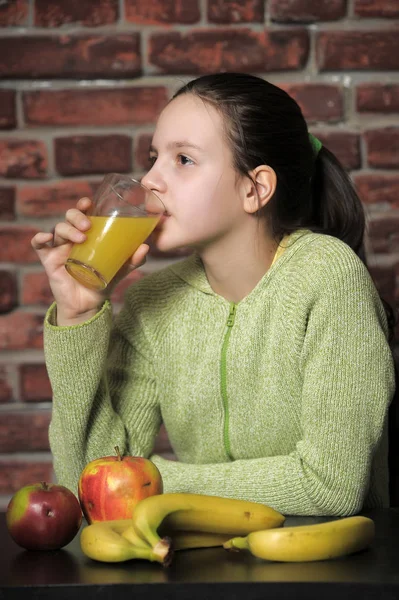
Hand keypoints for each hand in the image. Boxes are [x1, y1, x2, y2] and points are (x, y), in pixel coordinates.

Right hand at [31, 197, 148, 325]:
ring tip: (81, 239)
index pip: (84, 213)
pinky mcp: (49, 260)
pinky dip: (39, 238)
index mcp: (88, 235)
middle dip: (77, 216)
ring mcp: (60, 248)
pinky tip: (45, 238)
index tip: (89, 203)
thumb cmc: (102, 282)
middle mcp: (73, 238)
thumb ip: (133, 259)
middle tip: (88, 226)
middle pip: (69, 217)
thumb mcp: (120, 270)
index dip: (84, 205)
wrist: (88, 305)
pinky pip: (39, 245)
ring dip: (68, 229)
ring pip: (58, 228)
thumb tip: (145, 247)